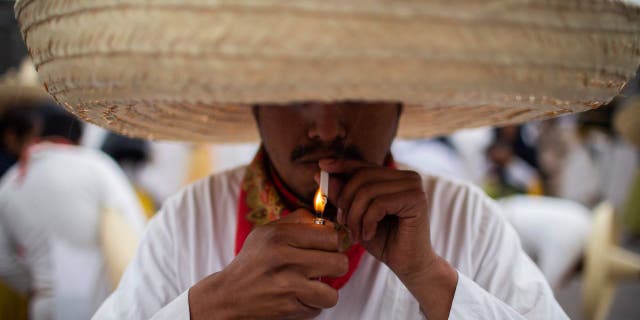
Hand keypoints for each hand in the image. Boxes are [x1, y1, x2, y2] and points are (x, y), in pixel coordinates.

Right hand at [188, 210, 347, 319]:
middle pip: (339, 263)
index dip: (333, 243)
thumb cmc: (252, 262)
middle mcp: (283, 259)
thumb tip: (329, 222)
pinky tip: (296, 298)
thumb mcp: (267, 233)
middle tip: (322, 267)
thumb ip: (298, 221)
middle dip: (334, 267)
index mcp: (280, 236)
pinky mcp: (287, 309)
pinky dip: (310, 306)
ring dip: (324, 292)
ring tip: (310, 286)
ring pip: (332, 293)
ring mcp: (286, 286)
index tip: (326, 248)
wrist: (227, 296)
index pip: (331, 236)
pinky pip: (317, 309)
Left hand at [319, 159, 456, 318]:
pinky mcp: (416, 200)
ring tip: (355, 234)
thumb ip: (342, 195)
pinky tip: (367, 235)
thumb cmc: (383, 241)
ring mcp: (414, 187)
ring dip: (355, 216)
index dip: (342, 165)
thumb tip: (321, 172)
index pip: (364, 165)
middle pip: (363, 176)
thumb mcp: (356, 216)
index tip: (321, 166)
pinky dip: (367, 222)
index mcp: (395, 177)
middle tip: (343, 223)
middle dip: (346, 201)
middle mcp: (408, 177)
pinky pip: (378, 204)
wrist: (408, 265)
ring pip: (368, 191)